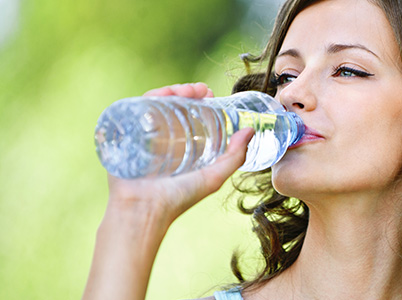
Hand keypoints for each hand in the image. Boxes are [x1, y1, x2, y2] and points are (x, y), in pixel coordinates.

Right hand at [108, 82, 252, 223]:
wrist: (143, 210)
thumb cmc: (178, 199)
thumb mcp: (213, 177)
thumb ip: (234, 157)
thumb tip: (250, 130)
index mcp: (178, 146)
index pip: (187, 115)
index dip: (199, 101)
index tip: (210, 93)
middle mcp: (160, 139)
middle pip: (171, 105)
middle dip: (186, 92)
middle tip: (201, 90)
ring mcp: (141, 135)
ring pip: (155, 104)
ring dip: (171, 91)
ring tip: (186, 90)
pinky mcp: (124, 135)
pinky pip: (134, 109)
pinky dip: (149, 97)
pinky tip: (163, 93)